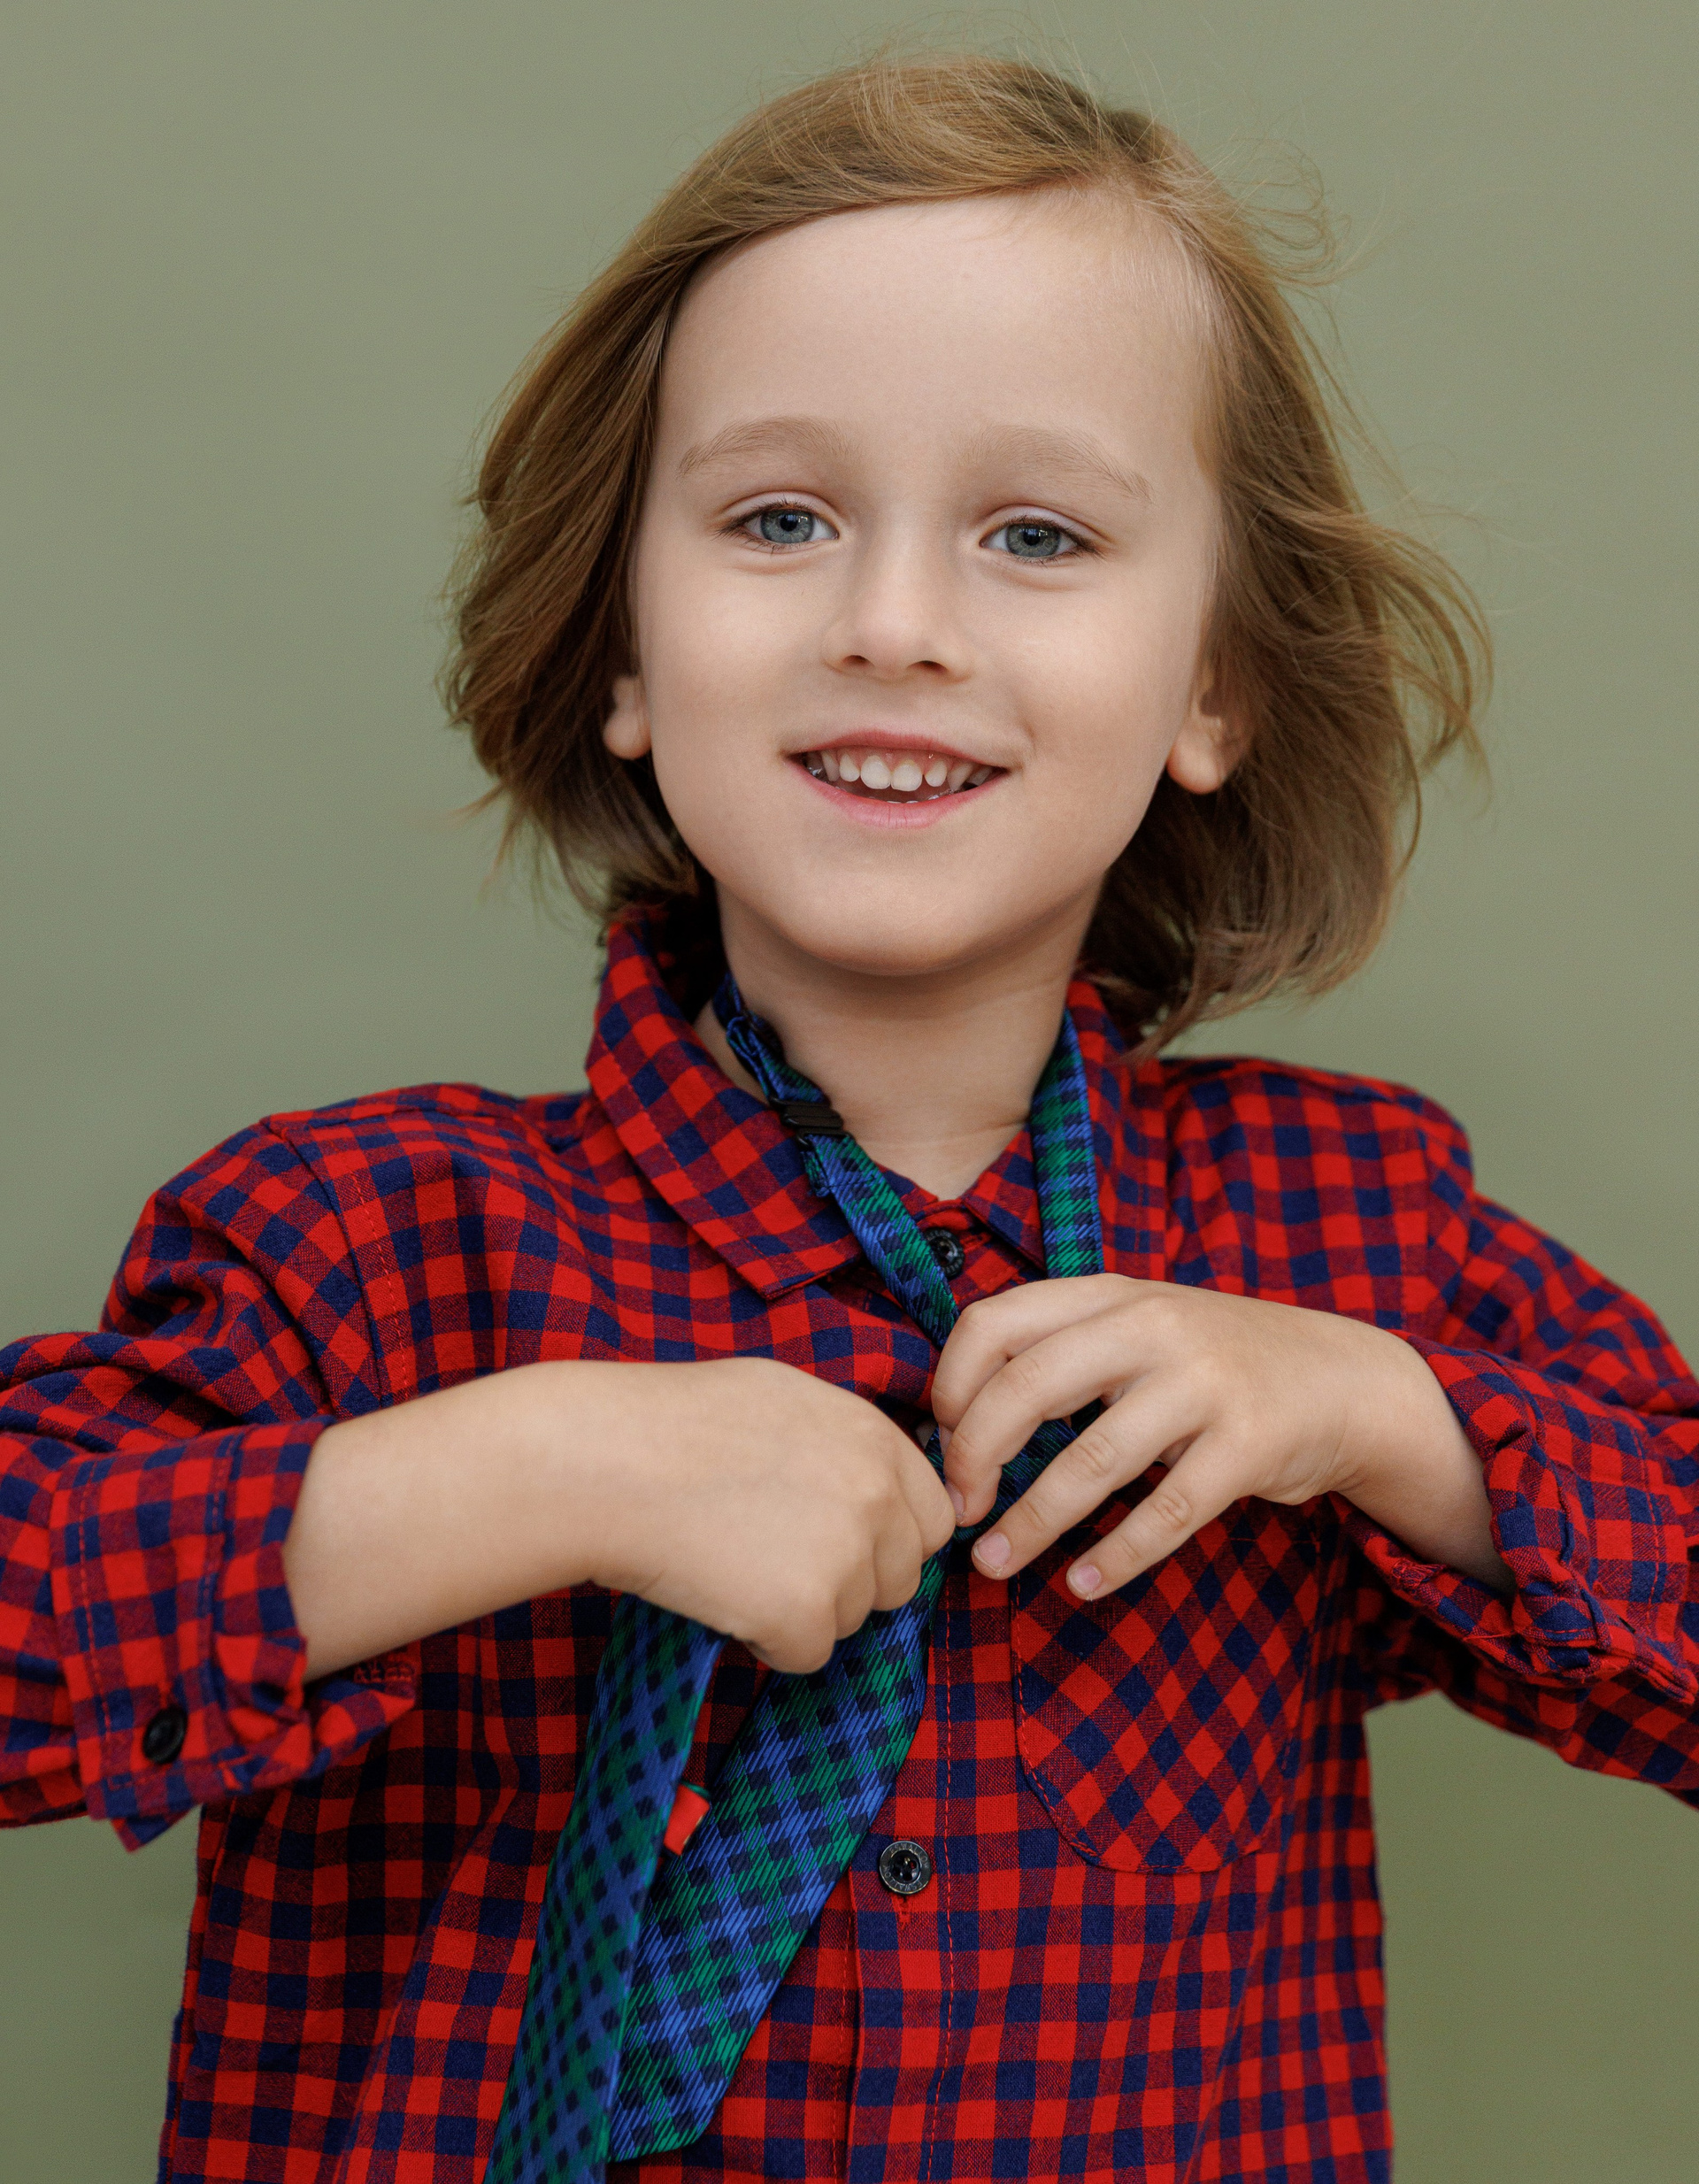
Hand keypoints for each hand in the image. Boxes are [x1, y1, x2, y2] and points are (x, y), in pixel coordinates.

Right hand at [588, 1356, 955, 1671]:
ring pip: (853, 1617)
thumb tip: (874, 1483)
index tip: (844, 1543)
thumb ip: (844, 1443)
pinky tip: (721, 1593)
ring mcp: (847, 1558)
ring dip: (805, 1608)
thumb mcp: (783, 1399)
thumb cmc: (675, 1422)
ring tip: (736, 1562)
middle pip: (902, 1577)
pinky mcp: (806, 1615)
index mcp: (875, 1438)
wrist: (609, 1463)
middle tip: (777, 1557)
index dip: (888, 1537)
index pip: (932, 1515)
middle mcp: (876, 1496)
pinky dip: (767, 1641)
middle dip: (853, 1580)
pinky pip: (807, 1654)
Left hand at [931, 1276, 1506, 1598]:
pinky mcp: (1249, 1443)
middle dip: (975, 1457)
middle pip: (1027, 1387)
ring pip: (1091, 1460)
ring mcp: (1204, 1382)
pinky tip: (1083, 1583)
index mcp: (1109, 1294)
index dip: (950, 1385)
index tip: (942, 1441)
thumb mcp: (1137, 1327)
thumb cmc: (1211, 1364)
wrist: (1343, 1378)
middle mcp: (1151, 1326)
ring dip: (1031, 1523)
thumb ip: (1062, 1352)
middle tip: (956, 1512)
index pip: (995, 1322)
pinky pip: (1167, 1511)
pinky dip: (1116, 1556)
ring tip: (992, 1564)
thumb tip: (956, 1426)